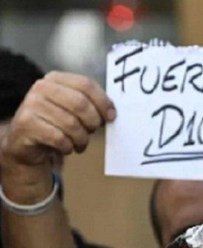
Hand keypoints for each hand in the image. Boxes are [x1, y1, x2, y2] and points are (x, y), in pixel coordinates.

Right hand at [0, 71, 114, 176]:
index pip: (86, 84)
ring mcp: (31, 104)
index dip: (103, 102)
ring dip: (81, 138)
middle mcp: (41, 88)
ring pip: (71, 124)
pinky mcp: (26, 124)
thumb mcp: (73, 110)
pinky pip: (59, 138)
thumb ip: (91, 105)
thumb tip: (111, 112)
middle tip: (92, 131)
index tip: (111, 117)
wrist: (26, 142)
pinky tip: (66, 147)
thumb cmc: (57, 124)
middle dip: (92, 121)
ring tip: (80, 143)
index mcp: (55, 79)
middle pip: (80, 104)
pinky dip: (68, 146)